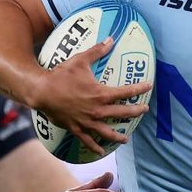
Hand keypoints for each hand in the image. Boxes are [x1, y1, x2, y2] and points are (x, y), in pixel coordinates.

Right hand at [32, 37, 151, 157]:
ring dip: (118, 136)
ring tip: (126, 139)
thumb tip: (111, 39)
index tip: (149, 86)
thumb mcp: (80, 60)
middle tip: (144, 110)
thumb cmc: (61, 75)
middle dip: (135, 112)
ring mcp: (87, 121)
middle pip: (122, 113)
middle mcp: (97, 110)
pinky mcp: (76, 128)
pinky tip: (101, 152)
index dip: (139, 88)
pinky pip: (88, 140)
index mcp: (100, 94)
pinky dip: (95, 147)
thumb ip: (97, 51)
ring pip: (107, 132)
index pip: (125, 92)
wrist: (42, 91)